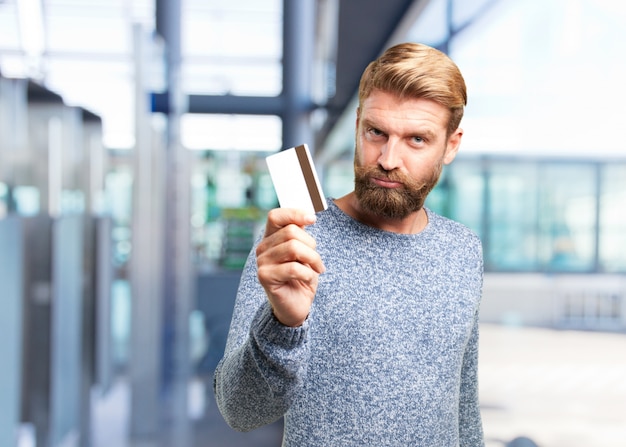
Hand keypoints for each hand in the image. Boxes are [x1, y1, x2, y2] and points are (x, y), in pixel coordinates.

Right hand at [256, 208, 325, 326]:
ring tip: (315, 270)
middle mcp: (262, 248)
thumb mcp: (304, 252)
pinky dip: (308, 274)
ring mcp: (262, 262)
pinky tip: (307, 280)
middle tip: (316, 261)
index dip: (294, 214)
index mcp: (271, 238)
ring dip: (312, 260)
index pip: (276, 216)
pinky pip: (293, 268)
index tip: (312, 220)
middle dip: (311, 246)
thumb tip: (309, 216)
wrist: (297, 306)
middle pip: (291, 232)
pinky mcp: (265, 277)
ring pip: (294, 248)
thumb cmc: (302, 277)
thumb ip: (301, 234)